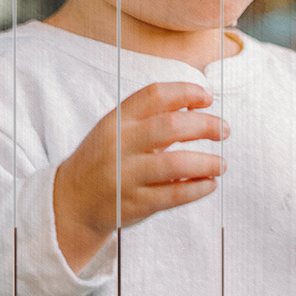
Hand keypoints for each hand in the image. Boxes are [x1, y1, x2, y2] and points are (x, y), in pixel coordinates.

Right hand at [54, 81, 227, 273]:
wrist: (71, 201)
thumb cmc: (102, 161)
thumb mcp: (115, 130)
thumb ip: (148, 117)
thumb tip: (195, 104)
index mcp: (116, 121)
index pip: (155, 95)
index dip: (186, 92)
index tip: (208, 97)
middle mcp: (120, 146)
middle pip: (171, 126)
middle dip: (205, 125)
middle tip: (224, 130)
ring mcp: (127, 176)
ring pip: (176, 164)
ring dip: (207, 162)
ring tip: (222, 164)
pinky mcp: (136, 204)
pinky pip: (174, 195)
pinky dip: (197, 188)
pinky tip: (209, 184)